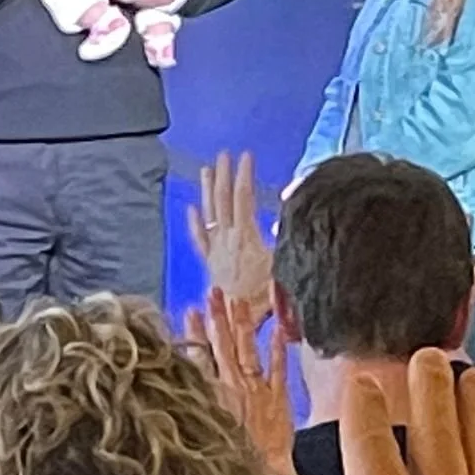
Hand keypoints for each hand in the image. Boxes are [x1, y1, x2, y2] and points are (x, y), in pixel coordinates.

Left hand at [188, 150, 270, 308]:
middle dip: (224, 174)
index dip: (244, 175)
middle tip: (223, 154)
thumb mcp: (282, 267)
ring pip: (209, 213)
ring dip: (207, 190)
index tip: (246, 156)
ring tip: (205, 170)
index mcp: (245, 235)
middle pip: (223, 199)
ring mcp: (216, 249)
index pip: (243, 197)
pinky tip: (191, 209)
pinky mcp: (210, 261)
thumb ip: (283, 242)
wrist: (239, 319)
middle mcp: (227, 238)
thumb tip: (282, 221)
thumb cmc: (264, 297)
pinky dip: (194, 222)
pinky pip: (199, 238)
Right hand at [200, 286, 293, 474]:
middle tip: (214, 291)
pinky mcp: (278, 398)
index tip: (190, 311)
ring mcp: (257, 390)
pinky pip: (278, 368)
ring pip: (247, 349)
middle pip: (223, 345)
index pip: (200, 356)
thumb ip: (194, 407)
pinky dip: (278, 348)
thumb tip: (182, 387)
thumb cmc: (233, 464)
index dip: (195, 333)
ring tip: (238, 299)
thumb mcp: (204, 434)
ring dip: (242, 323)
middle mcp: (234, 387)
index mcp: (212, 396)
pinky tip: (277, 328)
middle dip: (217, 317)